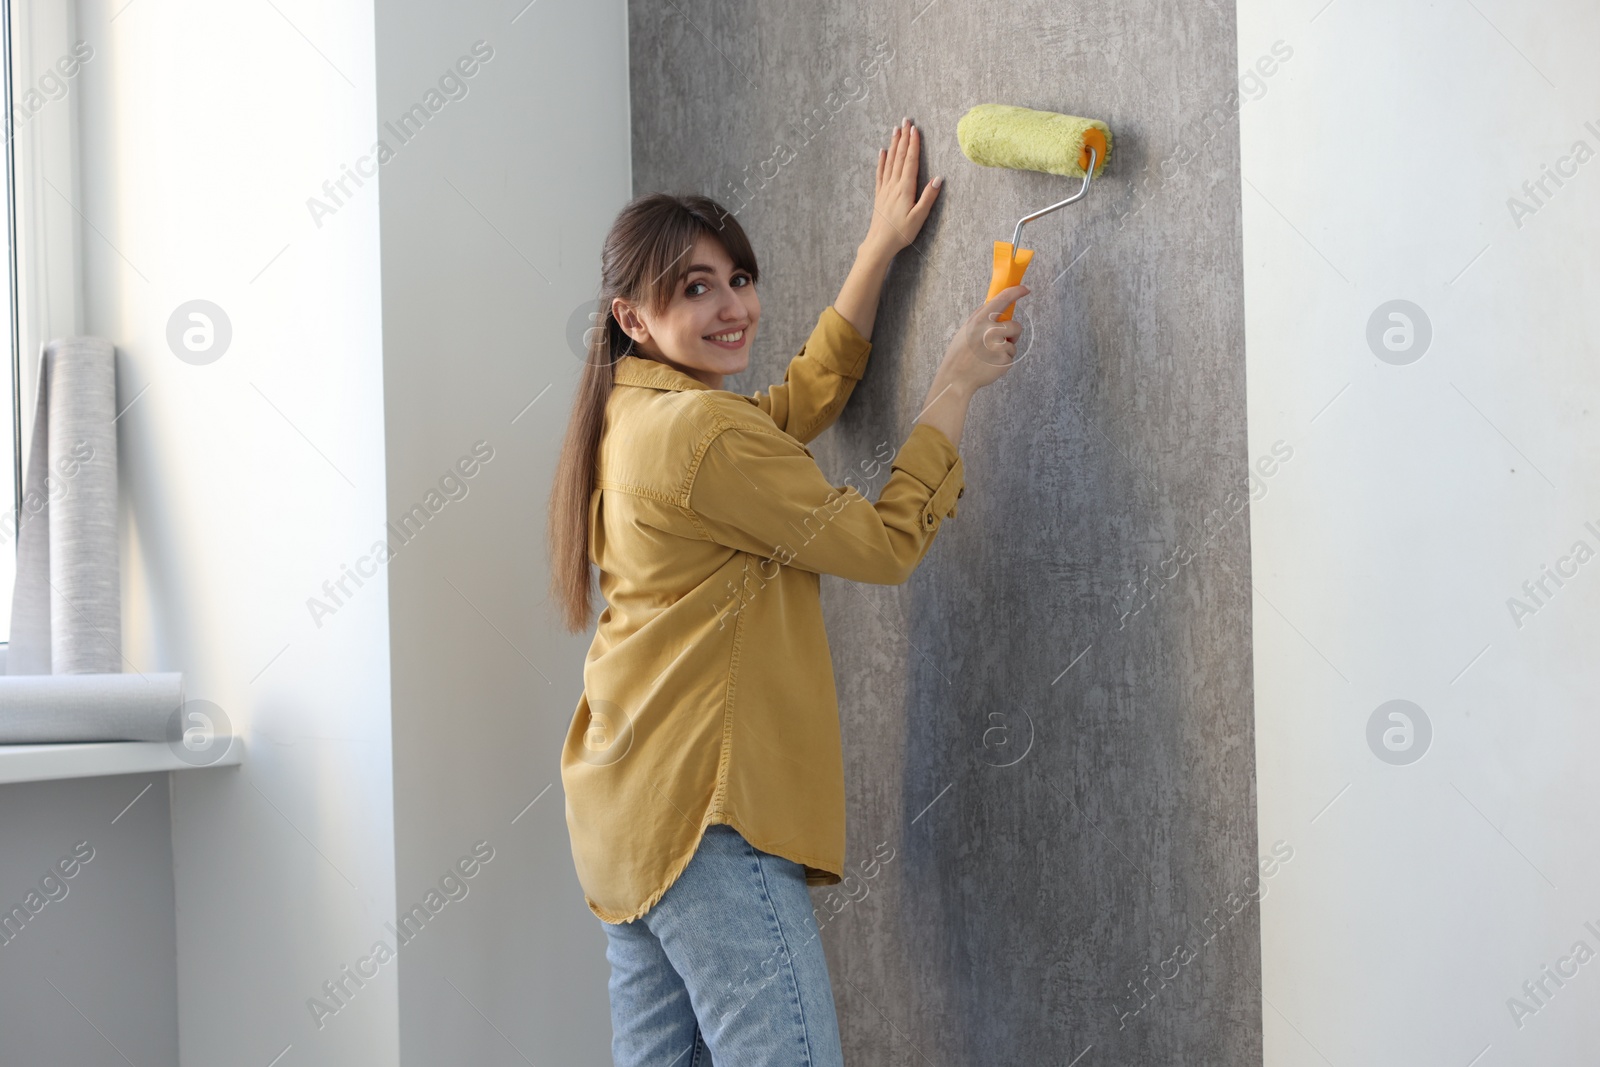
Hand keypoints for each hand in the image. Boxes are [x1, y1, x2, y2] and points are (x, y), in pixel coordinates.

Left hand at [862, 118, 940, 258]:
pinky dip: (882, 160)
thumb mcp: (919, 217)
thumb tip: (939, 179)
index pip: (910, 161)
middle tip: (906, 120)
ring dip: (894, 144)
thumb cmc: (901, 233)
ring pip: (890, 161)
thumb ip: (928, 197)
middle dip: (904, 137)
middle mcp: (894, 185)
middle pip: (900, 156)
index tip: (915, 129)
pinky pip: (880, 173)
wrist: (879, 243)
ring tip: (896, 129)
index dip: (913, 144)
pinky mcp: (880, 194)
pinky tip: (883, 151)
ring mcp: (885, 188)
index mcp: (905, 189)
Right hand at [937, 284, 1029, 392]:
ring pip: (1013, 344)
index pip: (1002, 300)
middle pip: (1016, 326)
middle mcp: (991, 331)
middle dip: (1012, 334)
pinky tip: (989, 364)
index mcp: (980, 321)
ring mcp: (999, 346)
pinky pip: (1010, 357)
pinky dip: (1003, 361)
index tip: (1024, 289)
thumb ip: (980, 317)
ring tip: (988, 356)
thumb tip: (994, 304)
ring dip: (1005, 350)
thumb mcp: (965, 330)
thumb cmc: (959, 354)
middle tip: (999, 342)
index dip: (1016, 292)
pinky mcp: (1004, 360)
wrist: (956, 378)